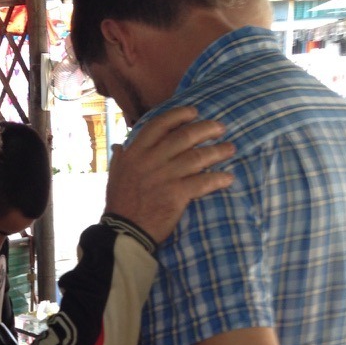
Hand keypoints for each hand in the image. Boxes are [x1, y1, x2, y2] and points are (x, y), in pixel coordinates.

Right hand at [105, 106, 234, 243]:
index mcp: (136, 153)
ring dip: (218, 151)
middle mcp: (151, 160)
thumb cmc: (120, 204)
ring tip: (230, 149)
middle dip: (206, 129)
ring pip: (198, 157)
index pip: (160, 125)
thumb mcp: (114, 176)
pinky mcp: (176, 195)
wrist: (125, 232)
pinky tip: (228, 178)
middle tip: (220, 128)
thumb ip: (120, 158)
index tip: (194, 112)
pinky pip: (203, 182)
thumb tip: (119, 145)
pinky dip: (218, 179)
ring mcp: (165, 177)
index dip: (179, 115)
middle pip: (185, 136)